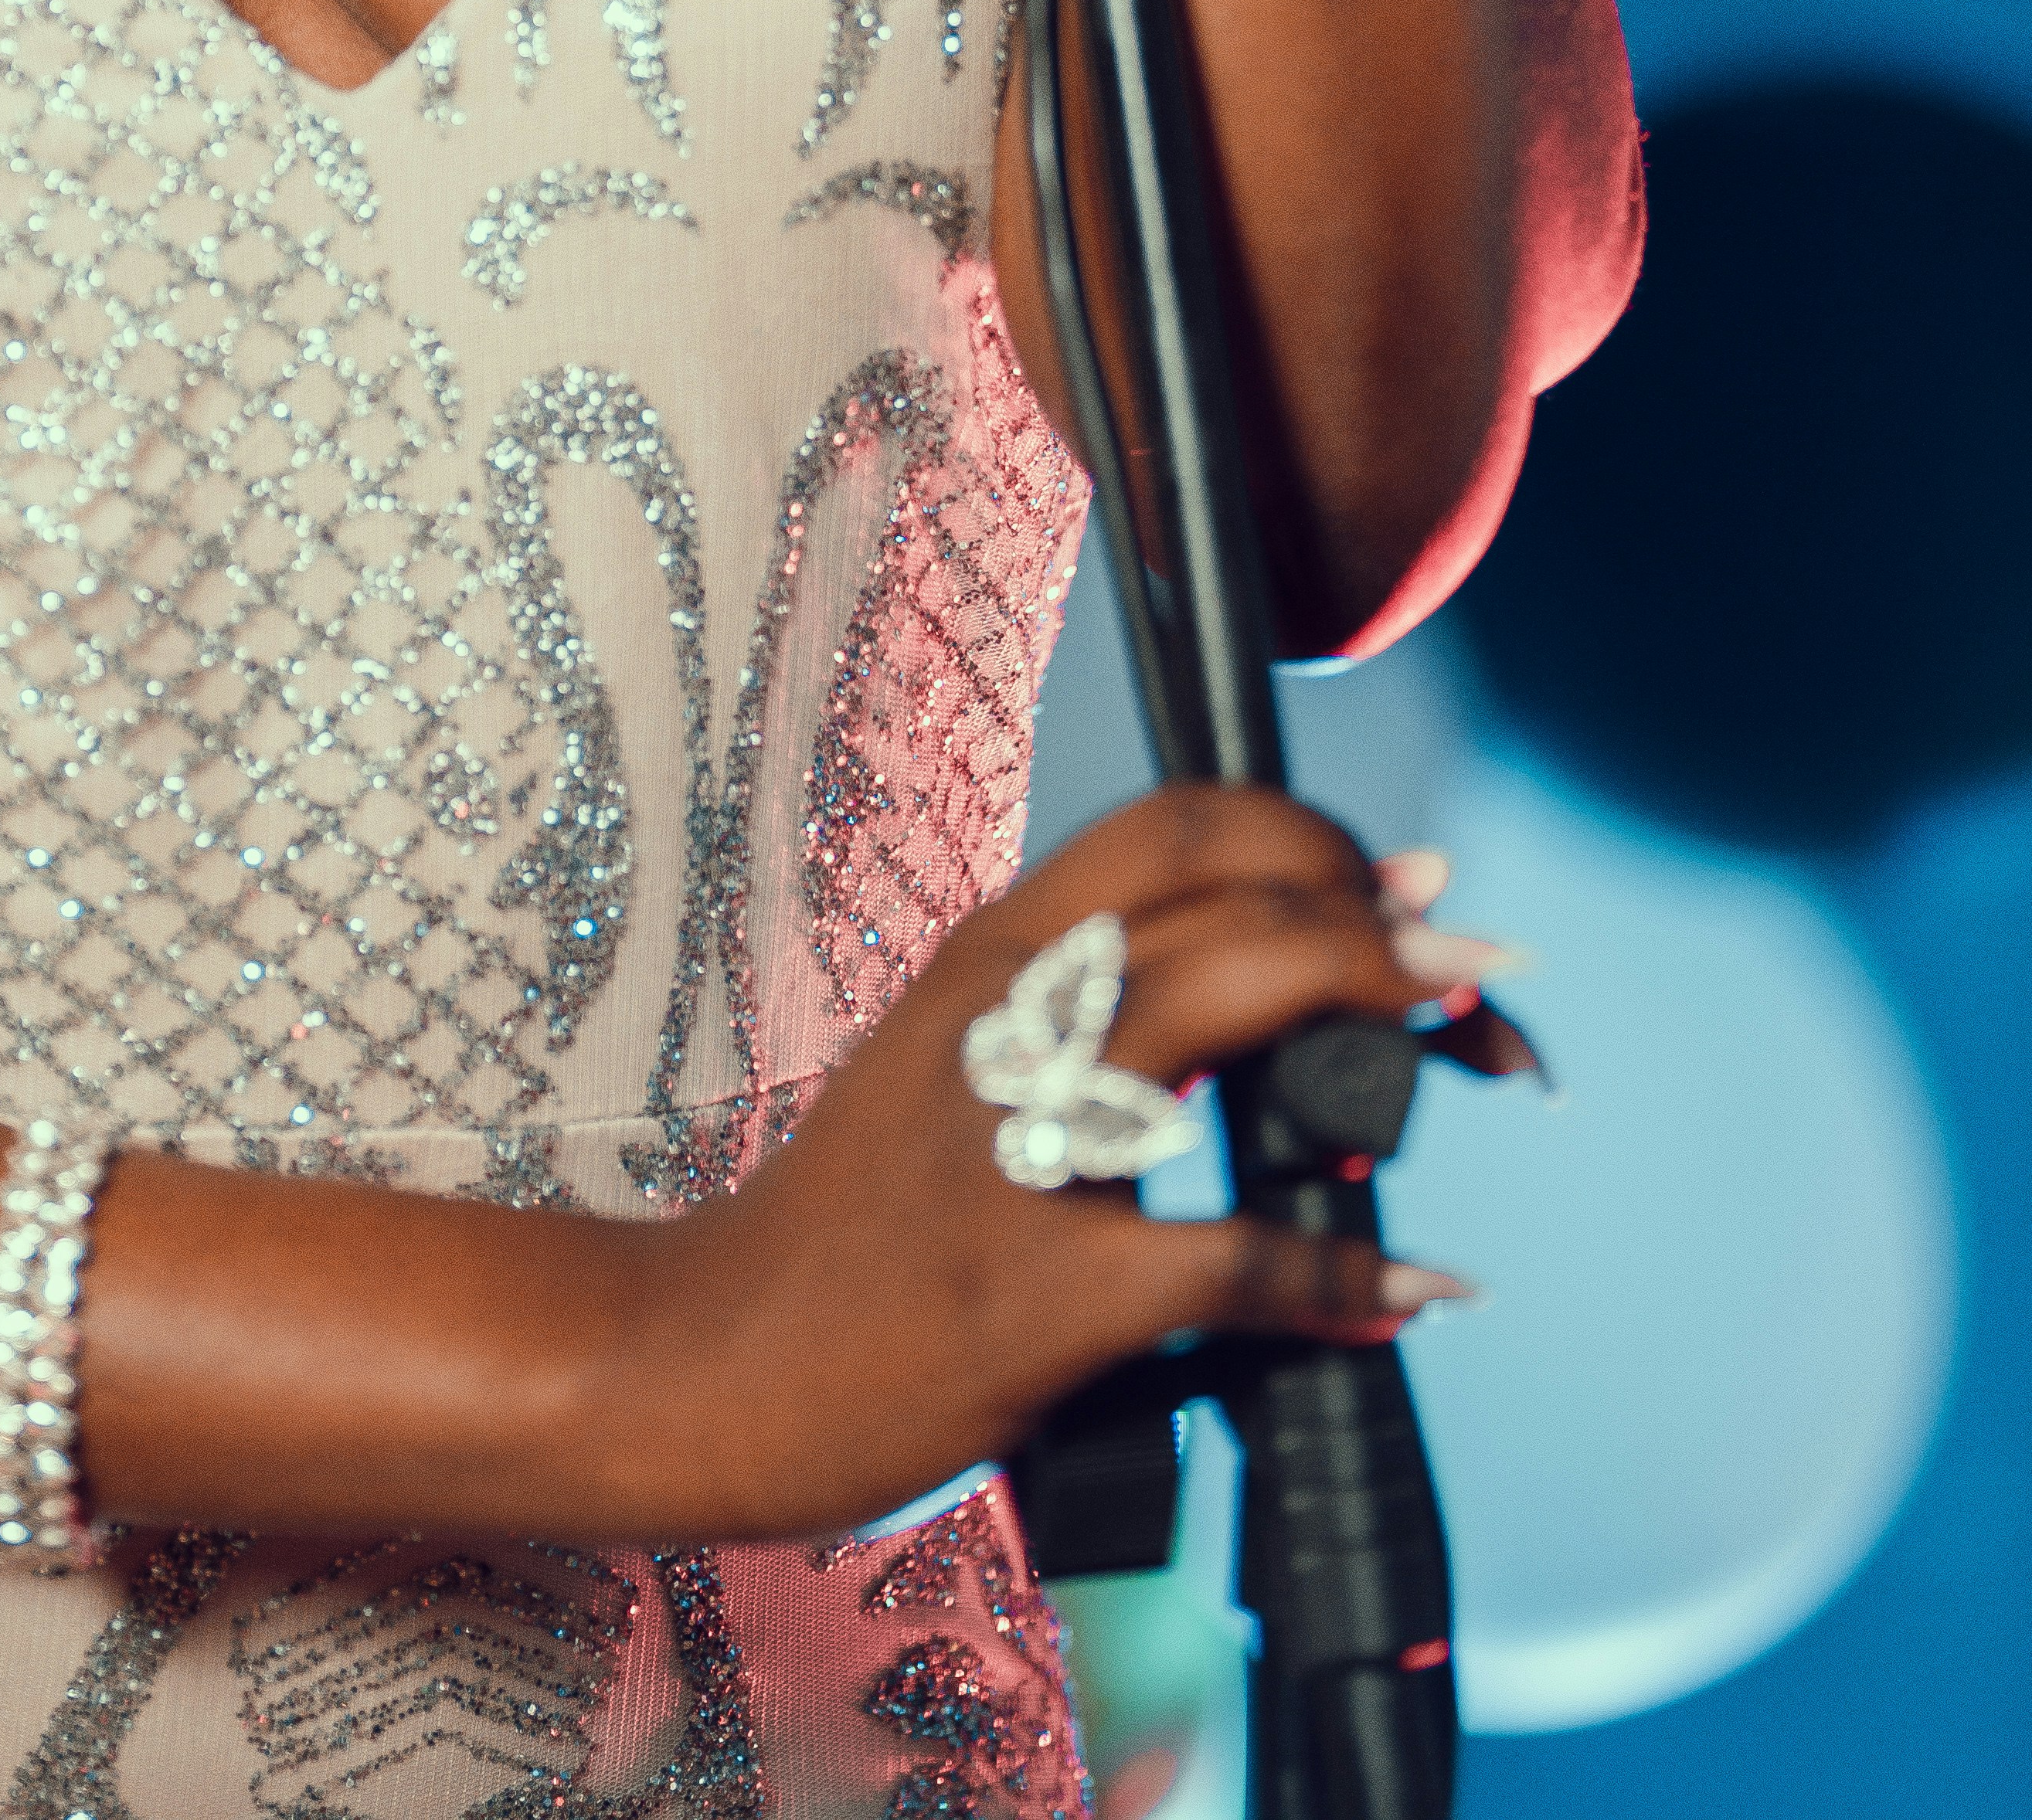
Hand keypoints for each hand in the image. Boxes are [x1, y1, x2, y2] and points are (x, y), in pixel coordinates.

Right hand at [634, 783, 1468, 1544]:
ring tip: (1474, 1043)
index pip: (1175, 826)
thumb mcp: (943, 1064)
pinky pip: (1234, 1260)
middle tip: (1472, 965)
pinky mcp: (1045, 1293)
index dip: (1309, 839)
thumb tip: (1248, 1015)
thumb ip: (1074, 1021)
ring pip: (1236, 1008)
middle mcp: (1011, 1017)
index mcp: (993, 957)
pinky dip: (1345, 1276)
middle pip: (1232, 898)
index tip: (1397, 883)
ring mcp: (1024, 1144)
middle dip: (1384, 918)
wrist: (712, 1358)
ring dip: (1383, 1010)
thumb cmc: (842, 1229)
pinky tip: (1405, 1289)